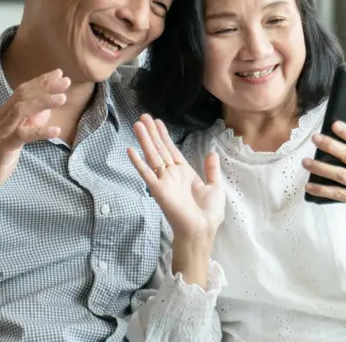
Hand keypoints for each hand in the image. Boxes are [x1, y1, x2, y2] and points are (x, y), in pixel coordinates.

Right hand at [0, 69, 68, 195]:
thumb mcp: (18, 135)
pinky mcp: (3, 147)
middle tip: (65, 81)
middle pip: (22, 97)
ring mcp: (0, 133)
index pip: (22, 93)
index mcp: (5, 115)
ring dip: (43, 102)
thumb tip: (46, 108)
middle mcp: (1, 120)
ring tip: (63, 98)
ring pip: (20, 111)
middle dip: (45, 87)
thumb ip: (30, 121)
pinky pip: (21, 137)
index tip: (59, 73)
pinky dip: (40, 132)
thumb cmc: (0, 155)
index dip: (40, 82)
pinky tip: (56, 131)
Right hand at [126, 115, 223, 241]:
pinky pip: (147, 174)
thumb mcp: (215, 187)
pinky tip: (130, 150)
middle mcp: (172, 175)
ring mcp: (164, 182)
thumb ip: (212, 170)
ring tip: (137, 124)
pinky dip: (138, 163)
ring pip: (152, 156)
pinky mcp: (159, 191)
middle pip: (160, 149)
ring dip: (145, 140)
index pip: (172, 150)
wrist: (202, 230)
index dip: (164, 136)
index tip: (157, 122)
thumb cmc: (209, 213)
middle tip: (143, 116)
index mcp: (185, 173)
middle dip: (152, 133)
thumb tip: (212, 153)